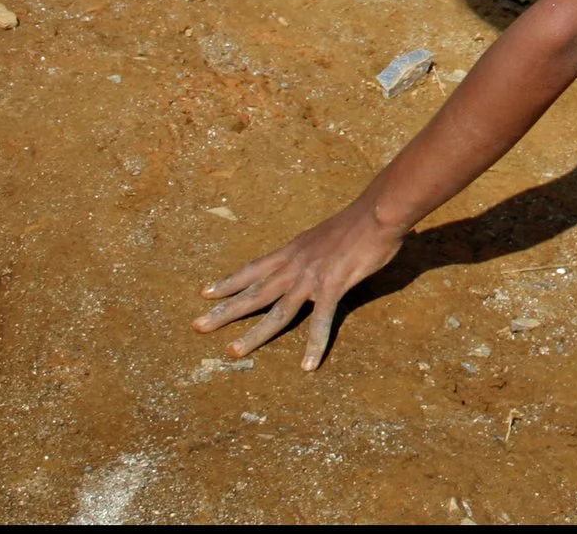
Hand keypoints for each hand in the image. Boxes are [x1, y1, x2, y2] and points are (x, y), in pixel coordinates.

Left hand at [192, 201, 405, 369]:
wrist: (379, 211)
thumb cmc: (361, 219)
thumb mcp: (327, 234)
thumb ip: (318, 250)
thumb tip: (319, 259)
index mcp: (293, 250)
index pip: (253, 269)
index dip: (229, 282)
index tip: (204, 292)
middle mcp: (295, 264)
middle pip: (254, 292)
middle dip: (224, 310)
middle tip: (197, 326)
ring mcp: (311, 277)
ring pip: (277, 311)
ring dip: (254, 334)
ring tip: (232, 351)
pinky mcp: (332, 287)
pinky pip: (320, 321)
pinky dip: (314, 344)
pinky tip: (307, 365)